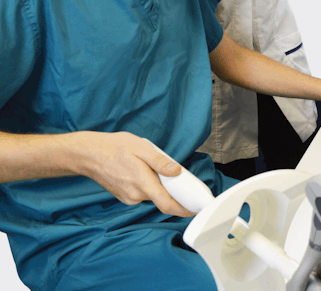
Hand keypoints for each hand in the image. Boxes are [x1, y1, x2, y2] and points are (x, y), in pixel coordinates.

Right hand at [75, 131, 195, 216]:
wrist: (87, 154)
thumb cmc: (113, 148)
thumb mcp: (142, 148)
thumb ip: (160, 161)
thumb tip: (177, 171)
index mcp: (143, 184)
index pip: (167, 205)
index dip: (183, 210)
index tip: (194, 210)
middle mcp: (135, 195)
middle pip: (162, 198)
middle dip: (171, 189)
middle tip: (175, 174)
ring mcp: (128, 197)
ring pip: (152, 195)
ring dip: (158, 185)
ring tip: (151, 167)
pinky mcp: (124, 196)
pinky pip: (142, 193)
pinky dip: (148, 186)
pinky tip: (142, 171)